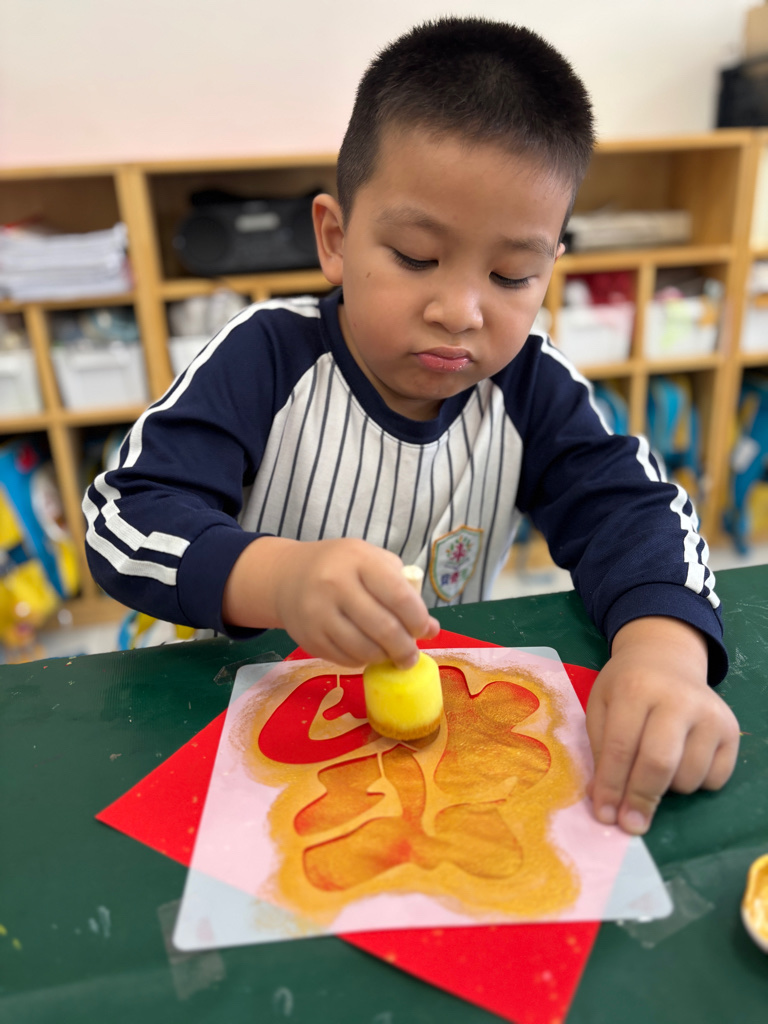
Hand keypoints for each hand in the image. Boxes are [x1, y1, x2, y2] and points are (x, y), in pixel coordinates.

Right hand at [222, 536, 439, 667]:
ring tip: (390, 654)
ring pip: (365, 649)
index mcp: (358, 560)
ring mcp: (319, 613)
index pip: (399, 596)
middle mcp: (335, 584)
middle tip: (411, 656)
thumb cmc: (341, 567)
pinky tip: (367, 651)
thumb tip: (431, 629)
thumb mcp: (372, 562)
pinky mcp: (309, 638)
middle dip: (405, 649)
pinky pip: (346, 659)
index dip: (418, 619)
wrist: (287, 577)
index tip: (424, 629)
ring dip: (385, 657)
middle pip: (384, 629)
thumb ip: (404, 590)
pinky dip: (362, 660)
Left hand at [585, 617, 739, 834]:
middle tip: (630, 823)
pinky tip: (680, 760)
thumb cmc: (626, 686)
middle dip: (641, 799)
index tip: (605, 816)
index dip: (611, 786)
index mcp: (635, 688)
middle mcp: (677, 699)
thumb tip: (605, 802)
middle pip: (659, 764)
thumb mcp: (601, 705)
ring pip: (688, 777)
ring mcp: (709, 714)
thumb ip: (601, 750)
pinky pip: (714, 779)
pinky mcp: (731, 729)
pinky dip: (694, 783)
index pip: (621, 747)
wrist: (665, 658)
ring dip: (666, 790)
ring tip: (653, 767)